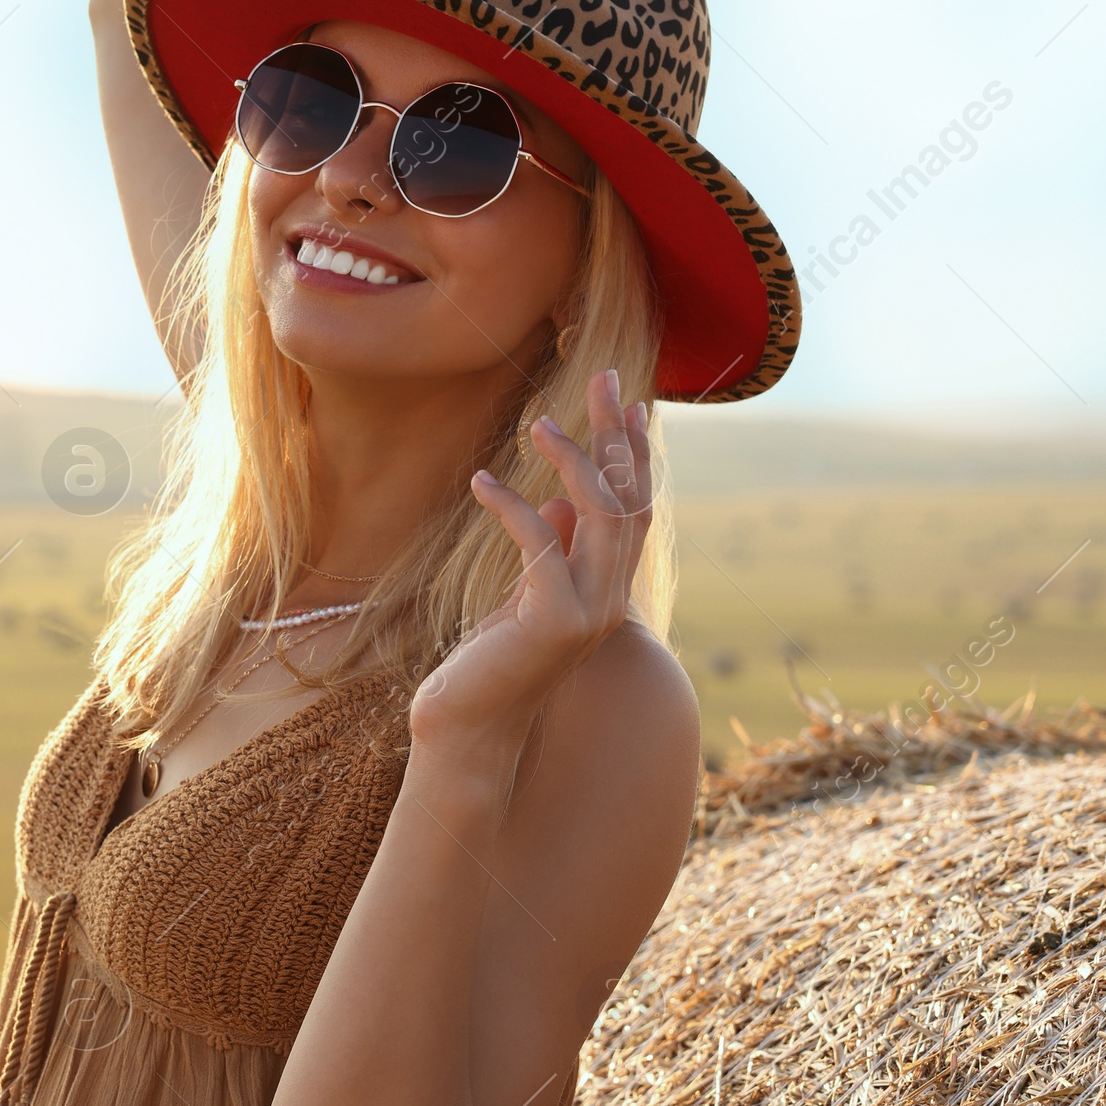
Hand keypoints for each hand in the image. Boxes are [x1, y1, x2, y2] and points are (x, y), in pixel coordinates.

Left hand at [409, 372, 652, 763]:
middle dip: (616, 436)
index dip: (635, 455)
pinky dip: (510, 505)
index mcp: (608, 592)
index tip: (629, 404)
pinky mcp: (552, 619)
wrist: (468, 727)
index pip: (636, 511)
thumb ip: (551, 554)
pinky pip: (539, 541)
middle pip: (627, 500)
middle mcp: (609, 601)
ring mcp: (587, 612)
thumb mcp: (525, 597)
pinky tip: (481, 481)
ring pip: (598, 514)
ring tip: (536, 424)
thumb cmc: (491, 664)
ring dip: (569, 460)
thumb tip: (558, 504)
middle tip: (604, 378)